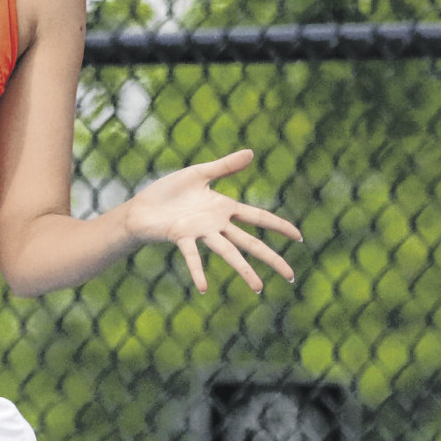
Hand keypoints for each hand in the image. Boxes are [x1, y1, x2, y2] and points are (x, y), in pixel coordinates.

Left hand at [123, 149, 301, 293]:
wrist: (141, 206)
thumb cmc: (169, 191)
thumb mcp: (199, 173)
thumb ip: (225, 166)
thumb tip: (252, 152)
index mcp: (223, 208)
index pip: (257, 217)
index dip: (278, 225)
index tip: (299, 237)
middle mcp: (216, 224)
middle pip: (249, 242)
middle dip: (271, 257)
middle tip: (291, 276)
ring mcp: (200, 233)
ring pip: (227, 252)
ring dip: (243, 270)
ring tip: (259, 288)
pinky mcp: (180, 236)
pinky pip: (192, 255)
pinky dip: (198, 271)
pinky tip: (204, 288)